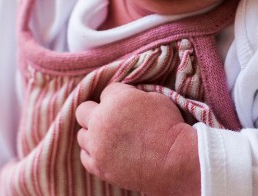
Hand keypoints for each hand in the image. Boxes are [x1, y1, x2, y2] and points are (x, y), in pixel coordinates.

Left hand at [75, 83, 199, 195]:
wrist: (175, 161)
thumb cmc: (170, 127)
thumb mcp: (156, 98)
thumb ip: (134, 95)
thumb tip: (127, 97)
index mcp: (116, 100)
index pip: (107, 91)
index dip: (119, 96)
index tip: (129, 105)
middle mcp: (100, 121)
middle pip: (83, 110)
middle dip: (96, 111)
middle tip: (111, 118)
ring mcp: (97, 146)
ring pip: (82, 135)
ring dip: (93, 133)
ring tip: (109, 137)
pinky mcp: (99, 166)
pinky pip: (85, 156)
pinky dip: (93, 153)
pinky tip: (106, 151)